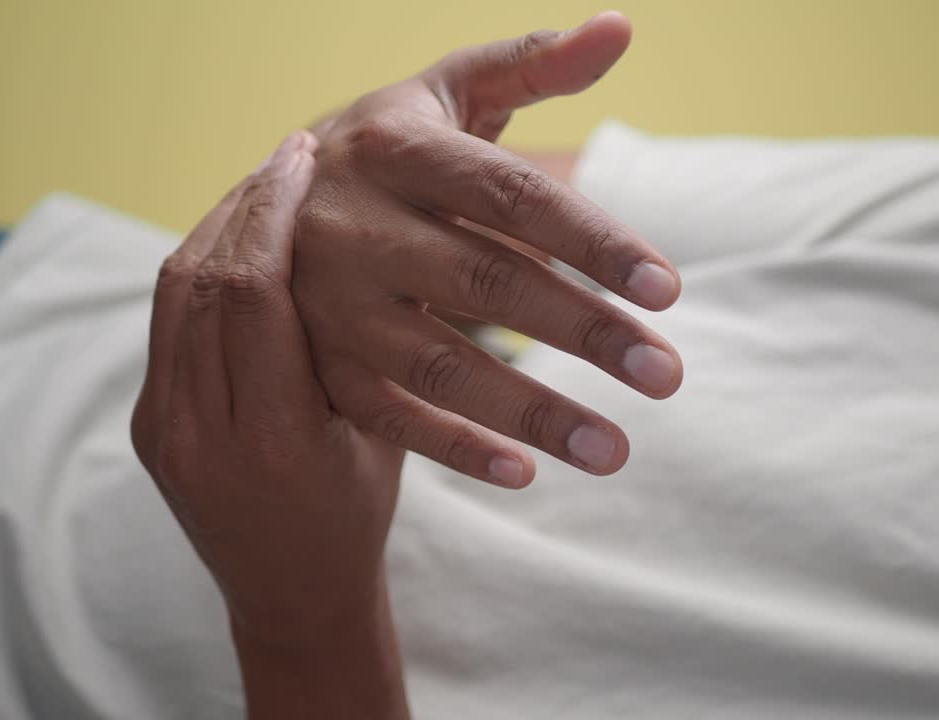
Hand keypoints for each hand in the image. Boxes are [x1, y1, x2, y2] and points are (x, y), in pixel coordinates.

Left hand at [131, 133, 407, 717]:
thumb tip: (383, 246)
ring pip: (175, 296)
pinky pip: (168, 327)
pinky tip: (240, 242)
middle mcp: (203, 433)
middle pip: (204, 280)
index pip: (255, 291)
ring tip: (266, 185)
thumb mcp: (381, 437)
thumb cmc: (357, 517)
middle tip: (291, 155)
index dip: (276, 211)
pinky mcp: (150, 430)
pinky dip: (201, 271)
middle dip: (247, 204)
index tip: (304, 156)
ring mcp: (164, 433)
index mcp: (276, 438)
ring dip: (220, 229)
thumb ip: (366, 353)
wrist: (291, 598)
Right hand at [294, 11, 683, 487]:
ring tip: (615, 450)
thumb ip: (531, 63)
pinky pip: (387, 414)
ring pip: (437, 363)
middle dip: (582, 331)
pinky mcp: (315, 361)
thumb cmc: (390, 149)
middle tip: (668, 377)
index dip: (592, 240)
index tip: (668, 290)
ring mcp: (327, 301)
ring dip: (530, 411)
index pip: (511, 194)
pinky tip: (525, 474)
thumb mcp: (446, 94)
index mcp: (396, 145)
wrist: (270, 211)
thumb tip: (621, 27)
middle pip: (485, 279)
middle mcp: (354, 222)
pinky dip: (453, 449)